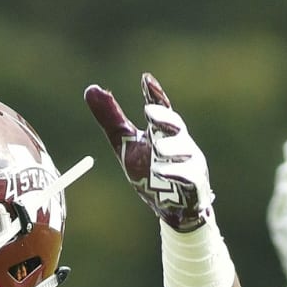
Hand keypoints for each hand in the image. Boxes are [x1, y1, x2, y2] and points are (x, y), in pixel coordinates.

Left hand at [84, 73, 213, 231]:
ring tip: (156, 148)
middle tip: (148, 112)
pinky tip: (160, 172)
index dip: (154, 94)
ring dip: (171, 148)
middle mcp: (179, 142)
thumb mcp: (126, 144)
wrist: (174, 208)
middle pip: (175, 125)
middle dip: (164, 118)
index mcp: (163, 130)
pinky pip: (188, 176)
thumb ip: (111, 120)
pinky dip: (175, 173)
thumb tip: (90, 88)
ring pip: (184, 150)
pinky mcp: (195, 183)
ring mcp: (190, 162)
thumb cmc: (150, 172)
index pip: (159, 108)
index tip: (145, 79)